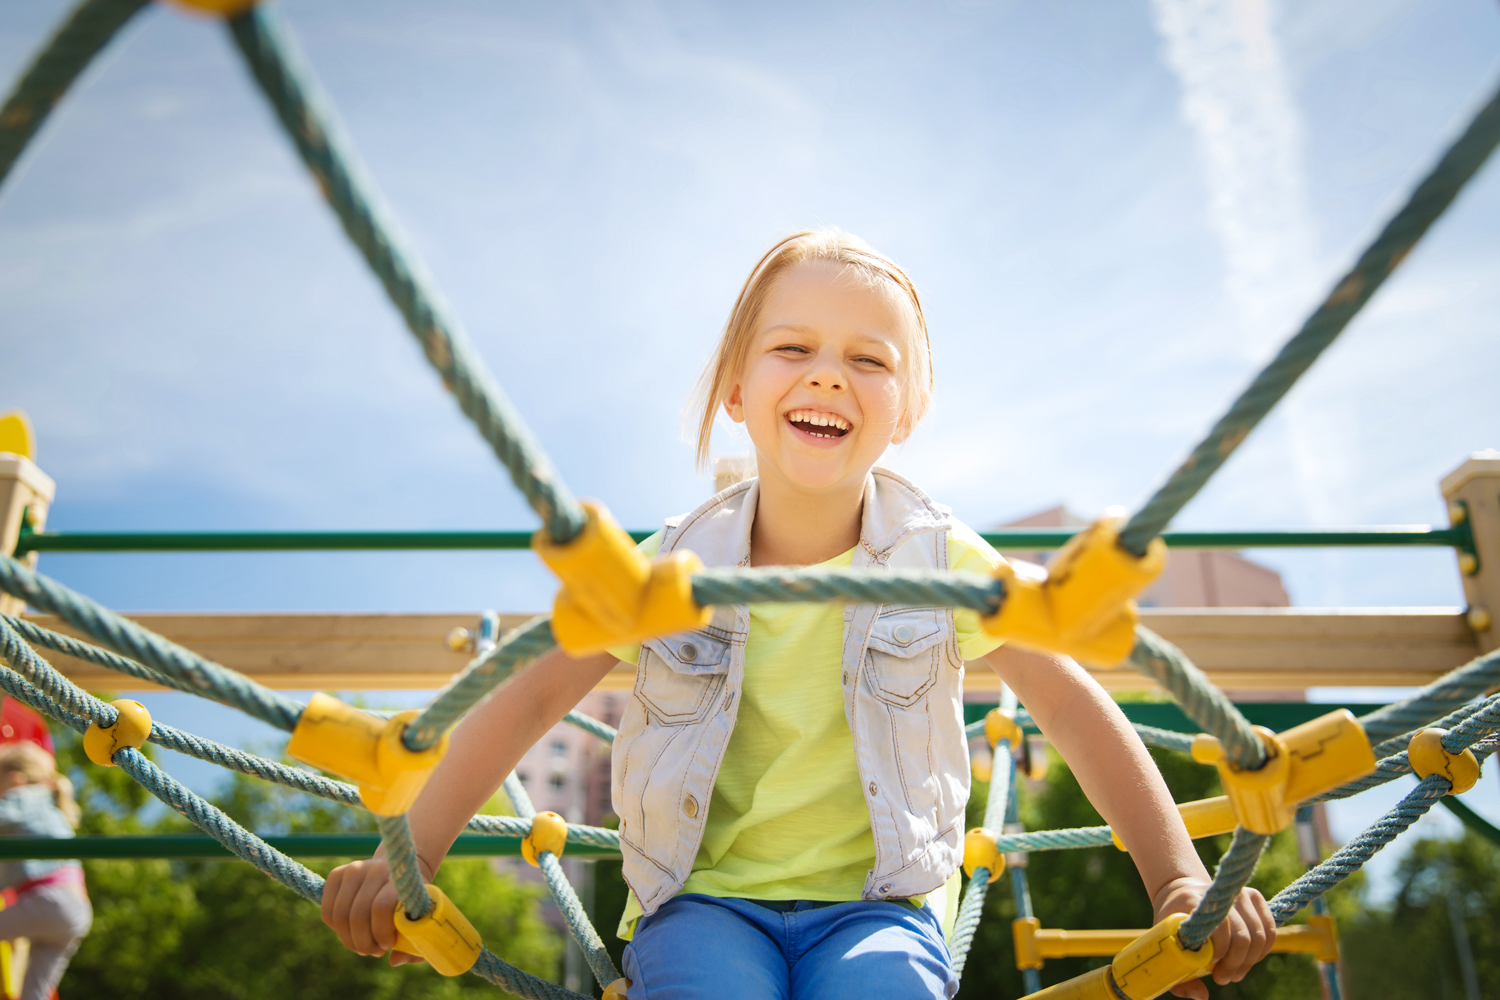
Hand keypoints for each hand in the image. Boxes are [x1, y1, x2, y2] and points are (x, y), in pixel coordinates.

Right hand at [321, 856, 430, 966]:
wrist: (402, 869)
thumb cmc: (412, 900)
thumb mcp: (422, 917)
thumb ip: (415, 941)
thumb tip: (394, 961)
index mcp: (400, 878)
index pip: (381, 907)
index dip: (381, 933)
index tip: (389, 945)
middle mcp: (375, 869)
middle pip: (357, 915)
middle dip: (364, 943)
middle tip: (375, 951)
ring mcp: (353, 869)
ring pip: (340, 916)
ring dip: (350, 941)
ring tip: (365, 945)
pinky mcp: (337, 874)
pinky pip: (327, 912)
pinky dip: (338, 930)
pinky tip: (352, 932)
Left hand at [1152, 877, 1274, 999]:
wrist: (1183, 895)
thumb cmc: (1176, 927)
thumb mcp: (1168, 947)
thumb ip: (1180, 975)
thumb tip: (1202, 996)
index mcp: (1193, 901)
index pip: (1220, 927)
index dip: (1219, 953)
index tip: (1210, 966)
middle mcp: (1221, 893)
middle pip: (1243, 937)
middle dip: (1235, 964)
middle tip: (1222, 977)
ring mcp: (1240, 893)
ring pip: (1259, 937)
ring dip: (1248, 962)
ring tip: (1233, 972)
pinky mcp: (1255, 897)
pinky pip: (1270, 932)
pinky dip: (1261, 952)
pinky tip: (1247, 960)